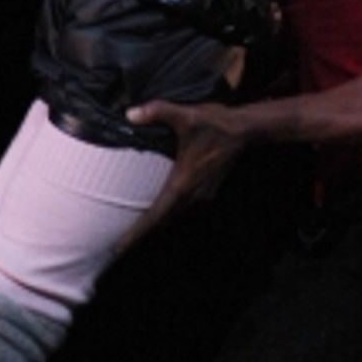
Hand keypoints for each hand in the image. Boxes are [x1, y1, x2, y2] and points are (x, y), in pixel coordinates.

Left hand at [115, 99, 250, 253]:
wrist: (245, 130)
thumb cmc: (215, 124)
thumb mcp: (185, 115)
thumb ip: (157, 112)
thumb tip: (130, 114)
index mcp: (182, 184)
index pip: (155, 216)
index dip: (135, 234)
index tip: (118, 249)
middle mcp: (191, 196)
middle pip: (161, 224)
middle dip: (139, 236)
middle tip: (117, 248)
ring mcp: (201, 197)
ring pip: (172, 219)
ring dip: (154, 227)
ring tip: (133, 234)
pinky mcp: (206, 193)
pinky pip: (182, 211)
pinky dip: (167, 217)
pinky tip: (159, 213)